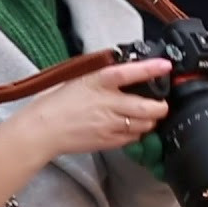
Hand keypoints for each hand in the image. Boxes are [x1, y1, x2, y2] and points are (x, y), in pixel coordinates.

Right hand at [9, 58, 171, 159]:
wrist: (42, 130)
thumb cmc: (54, 103)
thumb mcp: (77, 80)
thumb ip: (100, 77)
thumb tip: (119, 73)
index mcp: (97, 82)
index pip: (128, 73)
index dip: (150, 69)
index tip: (164, 66)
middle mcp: (107, 103)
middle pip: (147, 107)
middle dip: (160, 106)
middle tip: (161, 103)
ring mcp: (109, 124)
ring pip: (144, 124)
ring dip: (150, 120)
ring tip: (146, 116)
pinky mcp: (108, 141)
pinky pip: (132, 138)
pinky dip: (137, 132)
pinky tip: (130, 127)